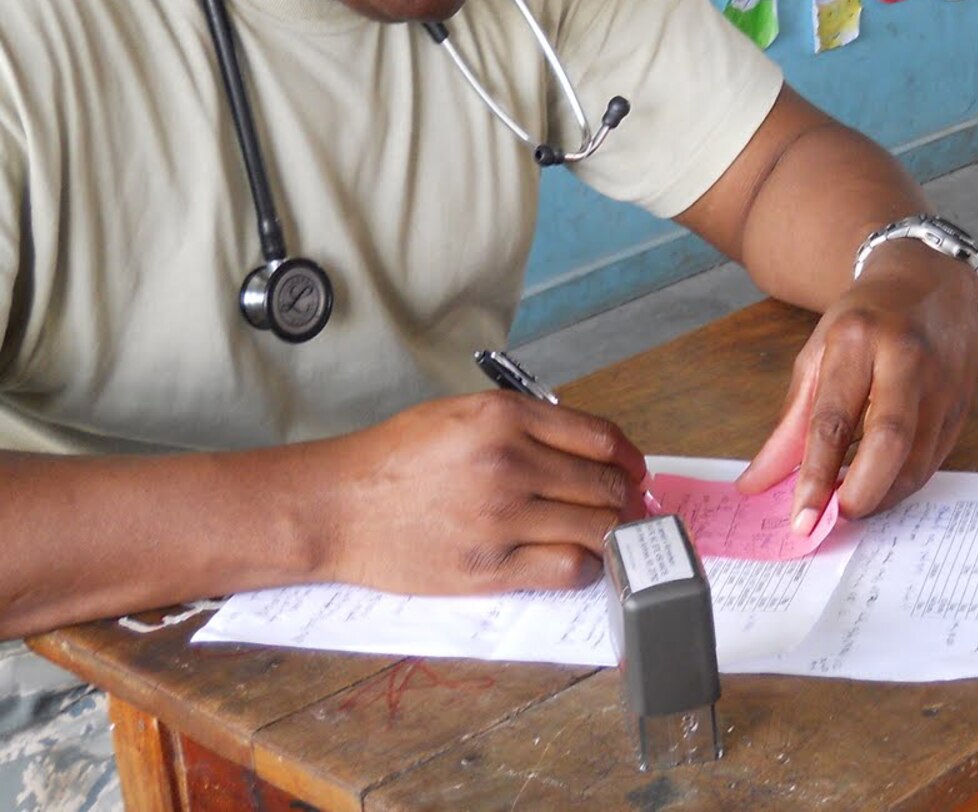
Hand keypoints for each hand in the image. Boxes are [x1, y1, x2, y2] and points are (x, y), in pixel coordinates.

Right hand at [319, 392, 646, 593]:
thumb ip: (525, 425)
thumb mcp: (461, 415)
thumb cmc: (394, 460)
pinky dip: (585, 568)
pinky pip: (567, 570)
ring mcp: (501, 518)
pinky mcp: (489, 568)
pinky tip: (577, 562)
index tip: (635, 470)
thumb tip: (586, 450)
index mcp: (505, 419)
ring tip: (607, 536)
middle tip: (627, 508)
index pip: (600, 438)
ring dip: (611, 534)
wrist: (335, 507)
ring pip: (596, 528)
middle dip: (625, 499)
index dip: (629, 458)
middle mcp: (509, 464)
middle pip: (605, 485)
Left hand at [738, 242, 977, 528]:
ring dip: (883, 495)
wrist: (928, 279)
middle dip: (861, 493)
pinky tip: (884, 484)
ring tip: (855, 503)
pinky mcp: (964, 401)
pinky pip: (935, 459)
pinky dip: (906, 482)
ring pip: (918, 460)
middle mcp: (905, 357)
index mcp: (857, 339)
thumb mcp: (816, 355)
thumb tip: (758, 484)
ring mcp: (942, 380)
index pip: (833, 420)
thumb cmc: (865, 320)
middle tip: (836, 518)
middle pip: (889, 441)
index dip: (816, 476)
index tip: (801, 520)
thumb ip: (790, 424)